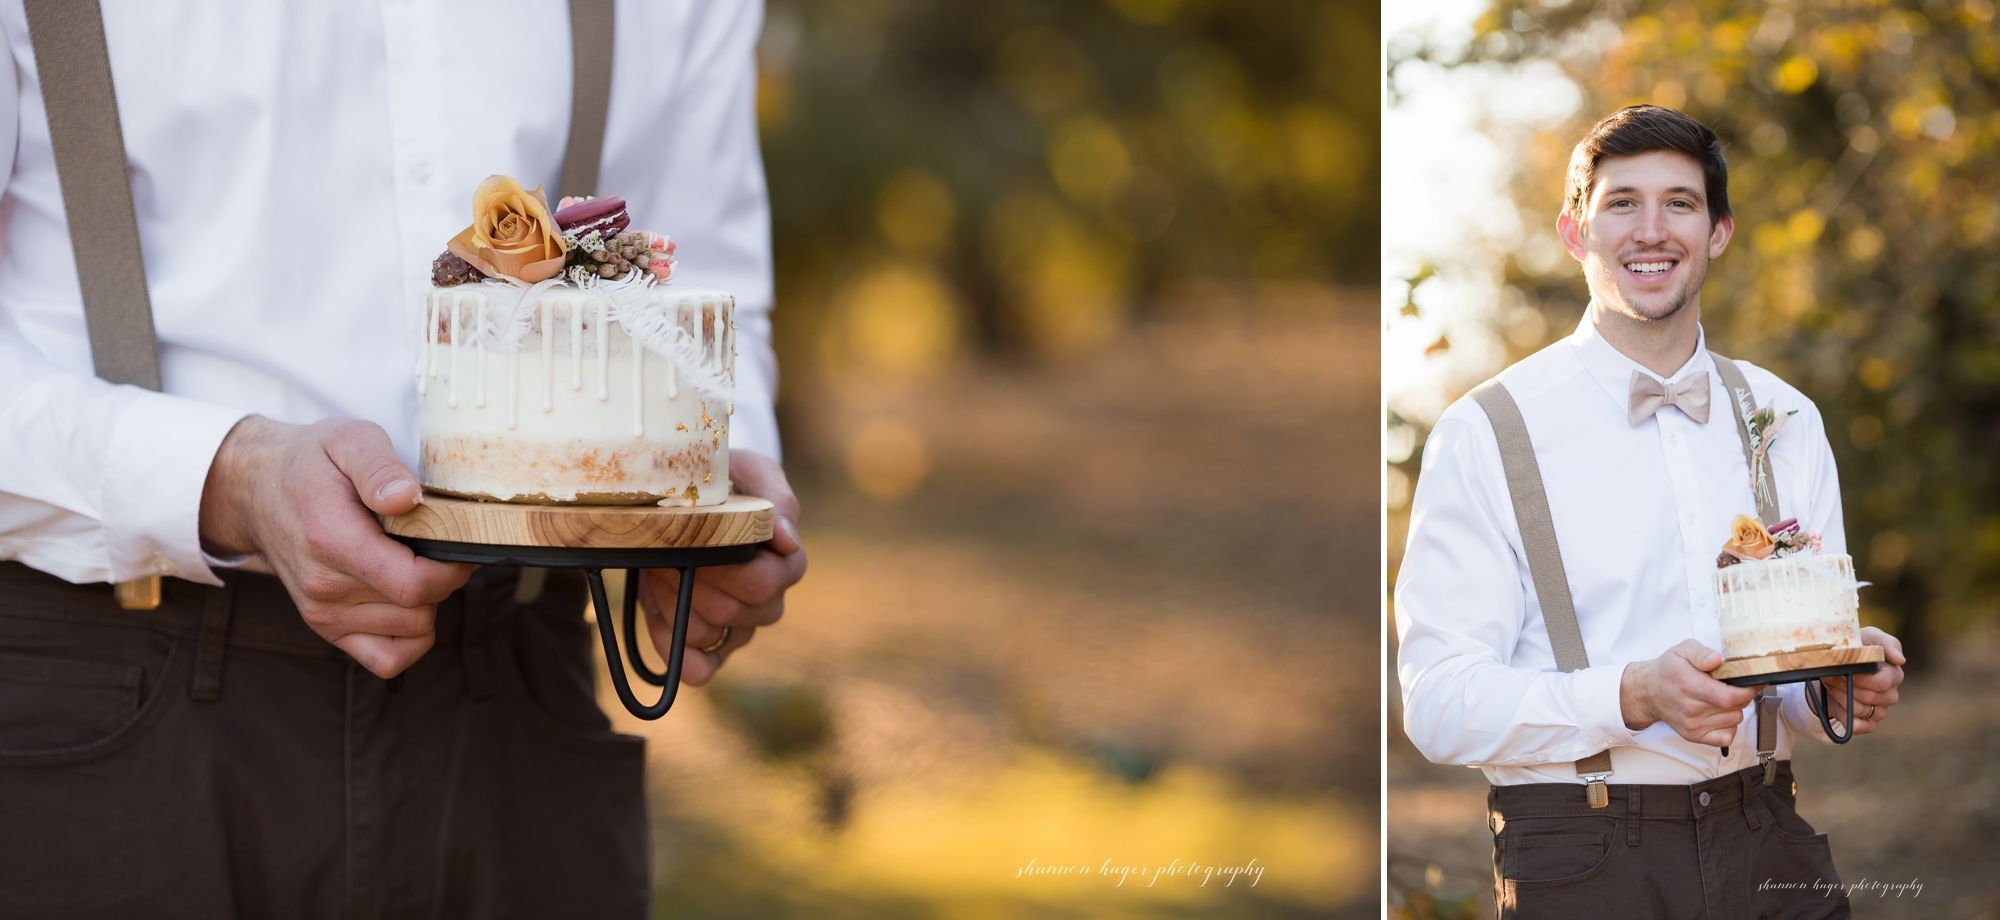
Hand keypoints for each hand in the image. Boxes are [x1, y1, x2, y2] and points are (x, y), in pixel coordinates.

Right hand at [198, 417, 473, 677]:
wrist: (258, 489)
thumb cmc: (312, 464)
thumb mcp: (348, 440)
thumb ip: (379, 467)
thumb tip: (406, 497)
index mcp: (333, 542)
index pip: (414, 584)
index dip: (453, 568)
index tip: (460, 541)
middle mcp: (324, 588)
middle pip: (419, 609)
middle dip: (445, 579)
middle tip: (437, 544)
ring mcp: (323, 614)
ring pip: (412, 632)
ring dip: (428, 602)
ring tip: (413, 563)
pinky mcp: (327, 628)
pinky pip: (388, 659)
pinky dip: (411, 637)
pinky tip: (408, 601)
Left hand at [637, 449, 805, 685]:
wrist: (696, 495)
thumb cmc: (730, 480)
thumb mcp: (752, 472)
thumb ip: (776, 500)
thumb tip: (788, 541)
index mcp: (786, 564)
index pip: (760, 585)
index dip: (719, 568)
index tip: (690, 537)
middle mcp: (769, 603)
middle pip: (728, 613)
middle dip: (686, 579)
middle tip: (661, 547)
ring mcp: (741, 628)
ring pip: (705, 635)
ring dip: (669, 602)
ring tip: (655, 568)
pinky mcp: (713, 645)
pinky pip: (699, 669)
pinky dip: (674, 651)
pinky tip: (659, 616)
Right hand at [1620, 639, 1758, 746]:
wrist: (1648, 691)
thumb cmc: (1668, 671)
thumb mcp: (1682, 650)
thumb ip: (1700, 653)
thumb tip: (1716, 659)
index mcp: (1689, 685)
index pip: (1730, 696)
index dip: (1748, 690)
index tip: (1752, 682)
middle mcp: (1691, 709)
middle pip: (1736, 707)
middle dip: (1742, 695)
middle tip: (1732, 685)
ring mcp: (1693, 725)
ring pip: (1735, 720)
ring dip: (1734, 709)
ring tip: (1720, 698)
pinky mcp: (1694, 736)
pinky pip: (1726, 737)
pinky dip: (1729, 726)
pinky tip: (1719, 714)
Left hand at [1815, 627, 1906, 735]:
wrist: (1834, 663)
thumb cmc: (1858, 647)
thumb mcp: (1870, 637)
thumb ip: (1888, 644)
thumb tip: (1900, 660)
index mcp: (1894, 675)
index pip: (1882, 683)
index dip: (1860, 679)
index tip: (1844, 670)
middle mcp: (1890, 695)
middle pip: (1868, 697)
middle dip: (1844, 684)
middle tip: (1830, 674)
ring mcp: (1879, 710)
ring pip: (1860, 710)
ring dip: (1840, 696)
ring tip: (1831, 683)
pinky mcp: (1867, 722)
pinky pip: (1859, 728)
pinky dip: (1845, 717)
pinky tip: (1837, 704)